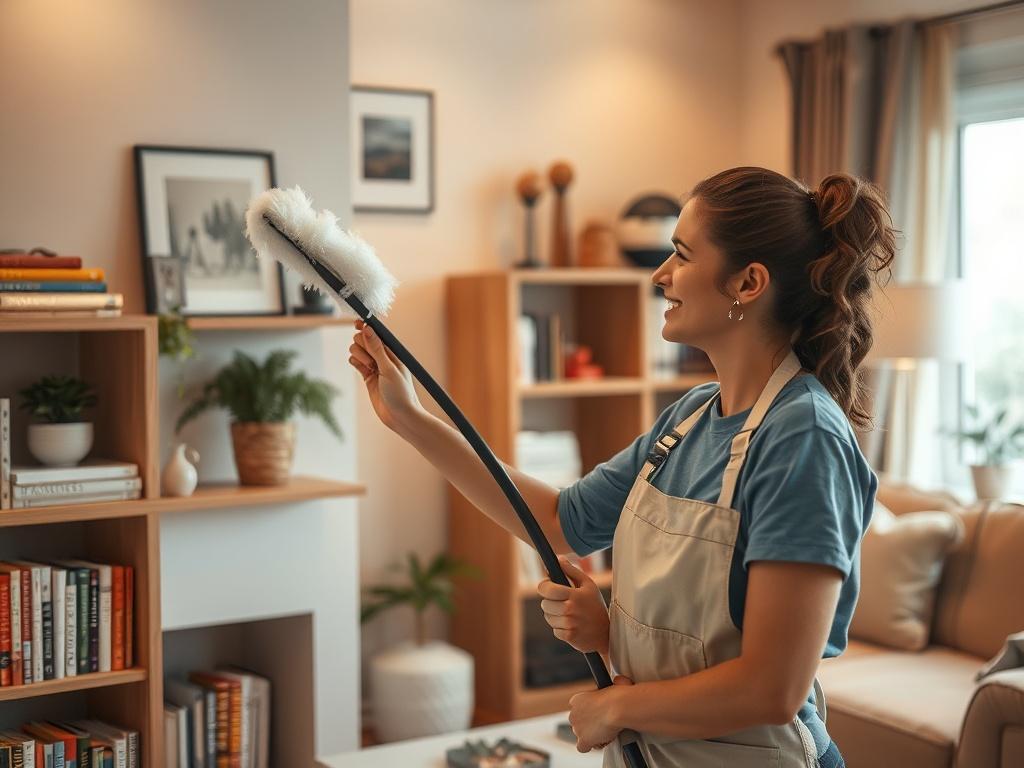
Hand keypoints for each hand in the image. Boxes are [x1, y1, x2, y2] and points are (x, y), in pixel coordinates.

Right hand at [348, 319, 423, 433]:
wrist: (400, 417)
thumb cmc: (401, 393)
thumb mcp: (389, 369)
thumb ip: (377, 349)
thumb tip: (368, 329)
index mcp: (392, 351)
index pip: (377, 333)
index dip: (366, 326)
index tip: (356, 322)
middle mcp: (383, 356)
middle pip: (364, 339)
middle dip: (362, 345)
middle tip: (370, 360)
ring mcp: (374, 366)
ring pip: (358, 350)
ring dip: (359, 355)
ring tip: (369, 368)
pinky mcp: (368, 376)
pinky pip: (356, 362)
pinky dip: (355, 362)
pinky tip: (361, 369)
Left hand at [537, 556, 608, 654]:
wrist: (606, 633)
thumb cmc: (595, 606)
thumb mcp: (588, 585)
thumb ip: (572, 571)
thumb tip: (558, 559)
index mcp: (574, 594)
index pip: (546, 589)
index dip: (544, 586)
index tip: (547, 586)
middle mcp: (570, 609)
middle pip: (544, 604)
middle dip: (550, 602)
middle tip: (561, 602)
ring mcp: (569, 623)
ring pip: (548, 617)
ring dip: (554, 616)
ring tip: (568, 614)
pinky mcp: (568, 636)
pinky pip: (554, 630)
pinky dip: (560, 628)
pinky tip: (571, 625)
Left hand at [569, 675, 633, 751]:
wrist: (618, 707)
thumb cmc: (618, 696)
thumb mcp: (615, 684)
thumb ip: (614, 684)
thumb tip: (620, 680)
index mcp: (577, 700)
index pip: (578, 709)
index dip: (588, 713)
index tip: (598, 714)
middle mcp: (573, 714)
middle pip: (578, 723)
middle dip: (589, 725)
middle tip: (603, 725)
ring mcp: (577, 728)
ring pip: (581, 736)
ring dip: (592, 736)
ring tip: (606, 733)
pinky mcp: (583, 740)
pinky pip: (583, 747)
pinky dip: (591, 746)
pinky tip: (601, 742)